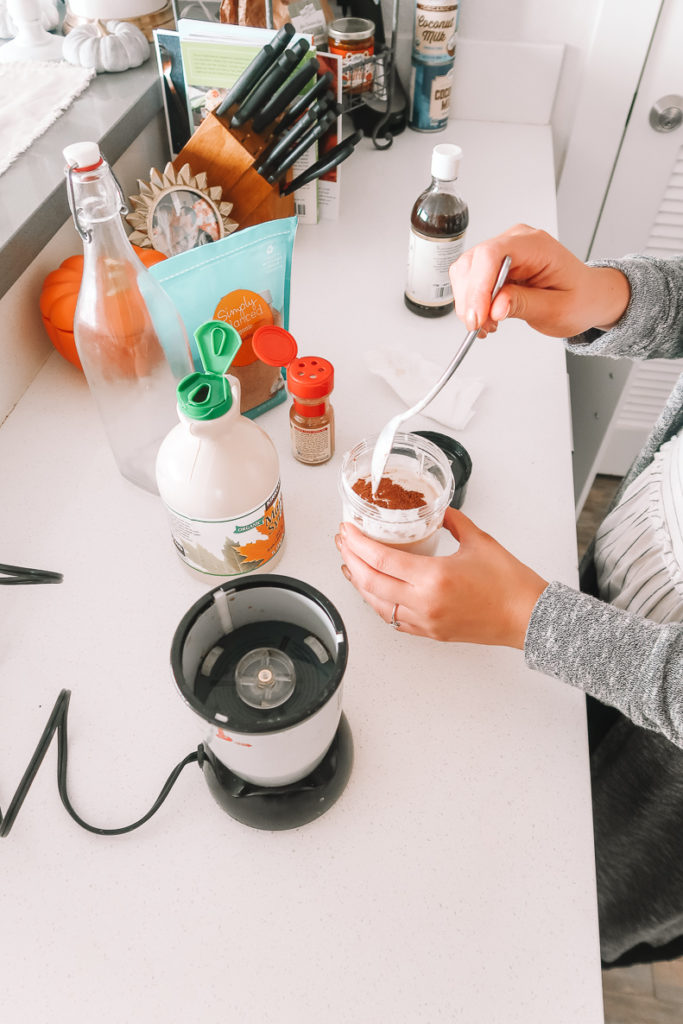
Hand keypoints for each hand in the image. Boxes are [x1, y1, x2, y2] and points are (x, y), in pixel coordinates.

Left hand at [335, 507, 548, 648]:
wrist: (530, 618)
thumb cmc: (511, 584)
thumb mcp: (479, 540)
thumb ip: (452, 521)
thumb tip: (436, 510)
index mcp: (434, 577)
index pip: (381, 560)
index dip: (357, 544)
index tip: (347, 531)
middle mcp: (424, 602)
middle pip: (370, 582)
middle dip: (350, 561)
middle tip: (343, 543)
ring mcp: (425, 621)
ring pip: (377, 604)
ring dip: (359, 583)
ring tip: (351, 565)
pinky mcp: (430, 633)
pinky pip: (393, 620)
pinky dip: (378, 603)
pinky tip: (374, 591)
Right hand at [449, 223, 630, 337]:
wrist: (587, 297)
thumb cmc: (579, 298)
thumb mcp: (557, 310)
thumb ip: (524, 305)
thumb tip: (495, 307)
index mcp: (536, 245)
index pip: (492, 254)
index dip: (478, 287)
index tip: (477, 317)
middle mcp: (515, 241)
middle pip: (473, 262)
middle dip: (471, 299)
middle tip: (481, 327)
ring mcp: (503, 251)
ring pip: (466, 271)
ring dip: (469, 303)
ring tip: (488, 325)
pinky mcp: (494, 266)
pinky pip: (470, 280)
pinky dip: (472, 303)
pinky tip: (487, 318)